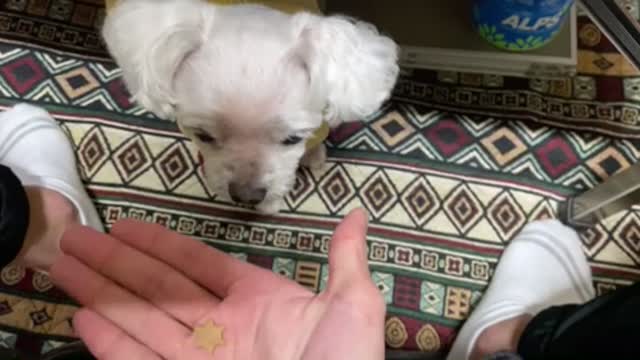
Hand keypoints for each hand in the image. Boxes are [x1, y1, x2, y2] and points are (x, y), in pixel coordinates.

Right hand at [51, 208, 384, 359]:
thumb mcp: (353, 306)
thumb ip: (345, 259)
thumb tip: (359, 214)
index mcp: (259, 302)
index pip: (197, 265)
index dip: (159, 245)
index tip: (125, 226)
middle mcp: (224, 330)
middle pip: (158, 289)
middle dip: (116, 263)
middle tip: (76, 238)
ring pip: (142, 321)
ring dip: (102, 294)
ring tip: (66, 266)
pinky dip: (112, 342)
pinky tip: (85, 318)